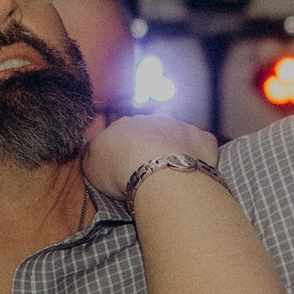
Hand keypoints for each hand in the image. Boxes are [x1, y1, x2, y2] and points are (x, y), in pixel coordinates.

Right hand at [83, 116, 219, 200]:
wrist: (157, 171)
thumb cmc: (119, 169)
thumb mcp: (91, 166)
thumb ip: (92, 155)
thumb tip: (92, 149)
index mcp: (124, 125)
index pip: (123, 134)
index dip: (125, 151)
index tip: (126, 168)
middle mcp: (152, 119)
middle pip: (151, 132)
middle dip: (151, 147)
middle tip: (150, 172)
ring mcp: (179, 126)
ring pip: (177, 134)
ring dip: (175, 148)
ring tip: (173, 174)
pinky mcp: (202, 138)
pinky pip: (202, 143)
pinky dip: (200, 154)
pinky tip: (197, 169)